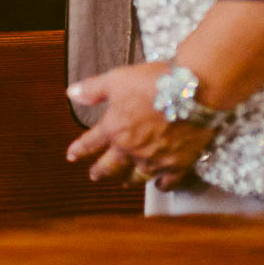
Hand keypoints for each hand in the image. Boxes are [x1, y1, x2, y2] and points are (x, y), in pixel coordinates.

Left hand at [65, 62, 216, 188]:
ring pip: (136, 177)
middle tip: (94, 176)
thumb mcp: (117, 79)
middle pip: (110, 166)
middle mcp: (131, 149)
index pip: (90, 143)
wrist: (192, 92)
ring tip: (124, 183)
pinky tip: (160, 184)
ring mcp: (154, 160)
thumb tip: (71, 93)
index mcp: (114, 129)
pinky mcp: (177, 164)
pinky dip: (161, 185)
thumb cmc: (153, 82)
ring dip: (128, 180)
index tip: (71, 156)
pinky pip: (167, 182)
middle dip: (100, 172)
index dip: (79, 149)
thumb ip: (93, 89)